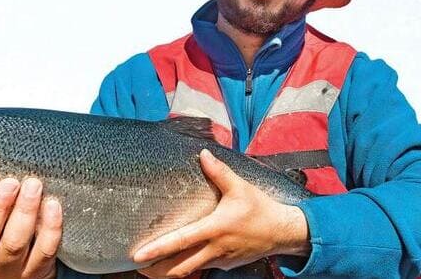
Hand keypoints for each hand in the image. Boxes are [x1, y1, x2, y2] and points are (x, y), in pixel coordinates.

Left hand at [132, 150, 310, 277]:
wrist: (284, 232)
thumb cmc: (260, 209)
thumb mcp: (241, 188)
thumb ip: (220, 172)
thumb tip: (204, 154)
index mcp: (215, 229)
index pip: (181, 242)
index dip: (158, 249)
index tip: (138, 255)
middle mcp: (215, 249)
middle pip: (179, 268)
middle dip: (157, 271)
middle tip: (136, 267)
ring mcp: (220, 260)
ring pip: (189, 271)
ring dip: (168, 272)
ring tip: (149, 268)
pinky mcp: (225, 264)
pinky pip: (201, 268)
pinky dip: (185, 267)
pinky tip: (176, 260)